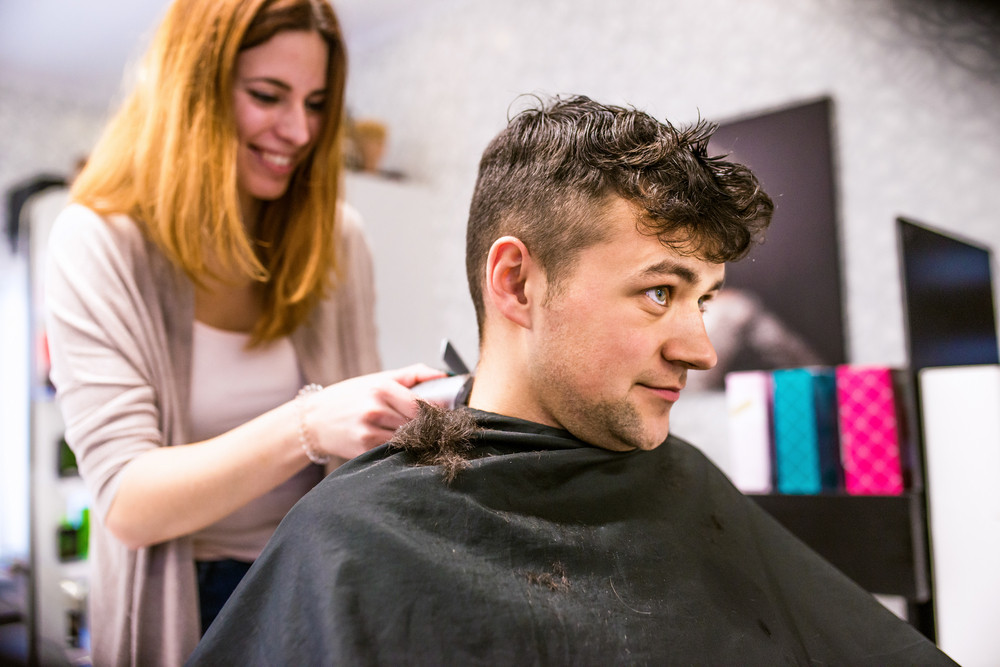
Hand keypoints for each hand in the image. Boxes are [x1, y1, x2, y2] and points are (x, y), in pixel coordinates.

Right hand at [305, 364, 446, 459]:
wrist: (313, 420)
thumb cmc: (349, 397)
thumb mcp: (377, 378)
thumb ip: (412, 374)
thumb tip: (444, 375)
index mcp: (381, 388)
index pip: (422, 405)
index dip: (437, 412)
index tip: (445, 415)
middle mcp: (375, 410)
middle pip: (417, 424)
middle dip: (429, 427)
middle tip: (435, 427)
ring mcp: (369, 432)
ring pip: (408, 439)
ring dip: (417, 439)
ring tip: (416, 435)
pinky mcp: (364, 449)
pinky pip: (394, 451)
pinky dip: (401, 448)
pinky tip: (399, 444)